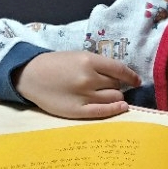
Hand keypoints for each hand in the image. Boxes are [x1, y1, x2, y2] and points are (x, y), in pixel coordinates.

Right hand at [15, 51, 141, 118]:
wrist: (30, 76)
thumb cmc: (56, 65)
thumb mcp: (78, 56)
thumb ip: (99, 65)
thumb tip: (122, 77)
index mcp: (88, 61)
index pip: (119, 69)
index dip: (131, 76)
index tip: (137, 81)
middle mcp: (88, 78)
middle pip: (116, 85)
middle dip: (117, 86)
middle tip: (110, 87)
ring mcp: (83, 96)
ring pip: (114, 98)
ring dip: (116, 97)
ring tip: (108, 96)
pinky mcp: (77, 111)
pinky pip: (103, 112)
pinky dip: (116, 109)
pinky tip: (122, 107)